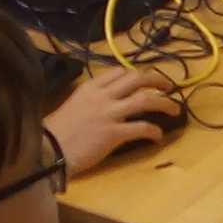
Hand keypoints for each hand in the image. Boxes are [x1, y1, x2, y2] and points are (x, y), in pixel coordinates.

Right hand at [44, 68, 180, 176]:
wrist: (47, 150)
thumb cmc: (55, 132)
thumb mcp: (73, 105)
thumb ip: (92, 100)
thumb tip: (109, 103)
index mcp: (90, 87)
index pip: (119, 72)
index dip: (136, 74)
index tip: (145, 80)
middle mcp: (102, 96)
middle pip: (137, 79)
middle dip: (157, 80)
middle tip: (169, 86)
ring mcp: (109, 113)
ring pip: (146, 99)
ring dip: (164, 103)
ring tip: (175, 109)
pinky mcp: (114, 133)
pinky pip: (142, 128)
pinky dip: (154, 131)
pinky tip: (158, 136)